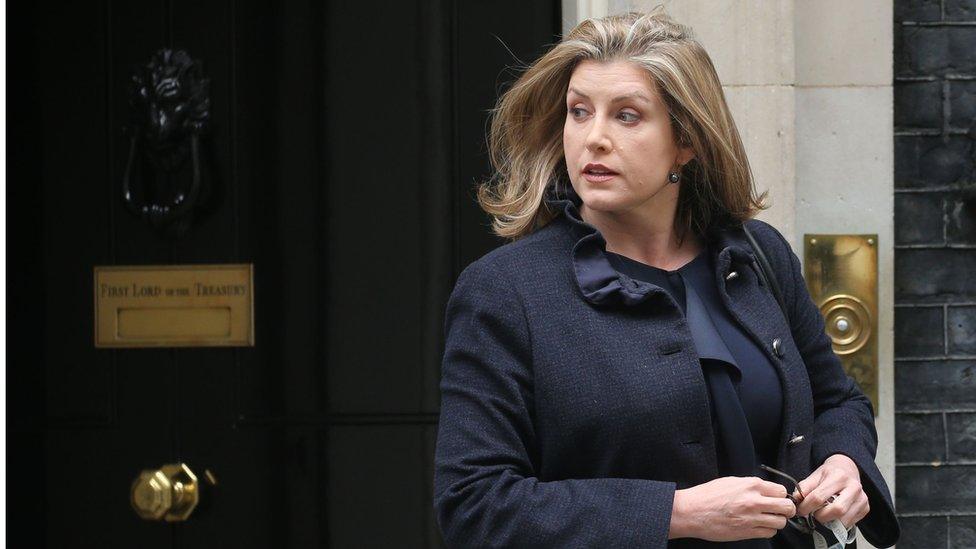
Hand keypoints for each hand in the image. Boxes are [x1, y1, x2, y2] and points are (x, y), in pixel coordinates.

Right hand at [670, 476, 796, 541]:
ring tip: (768, 519)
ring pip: (780, 522)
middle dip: (786, 509)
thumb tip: (766, 490)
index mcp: (751, 485)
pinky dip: (768, 530)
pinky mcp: (747, 532)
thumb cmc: (708, 495)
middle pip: (786, 507)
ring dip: (777, 521)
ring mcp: (751, 518)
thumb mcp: (730, 481)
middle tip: (781, 510)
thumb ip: (751, 485)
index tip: (777, 498)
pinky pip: (769, 533)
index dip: (780, 495)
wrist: (692, 511)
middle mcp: (754, 501)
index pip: (781, 490)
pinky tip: (759, 526)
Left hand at [793, 454, 869, 529]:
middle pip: (837, 510)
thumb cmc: (829, 474)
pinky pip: (851, 523)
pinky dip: (839, 523)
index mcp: (838, 476)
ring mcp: (862, 498)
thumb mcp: (815, 475)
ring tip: (822, 515)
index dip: (806, 507)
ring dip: (830, 522)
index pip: (819, 497)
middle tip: (813, 514)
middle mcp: (853, 487)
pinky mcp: (866, 508)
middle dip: (821, 516)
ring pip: (845, 519)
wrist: (847, 469)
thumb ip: (804, 487)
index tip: (800, 510)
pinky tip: (833, 516)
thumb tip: (796, 500)